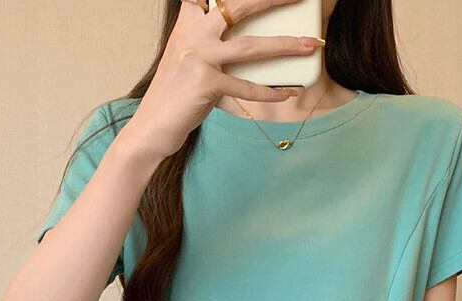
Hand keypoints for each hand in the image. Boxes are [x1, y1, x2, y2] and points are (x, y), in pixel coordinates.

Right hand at [122, 0, 322, 158]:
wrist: (152, 127)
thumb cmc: (177, 97)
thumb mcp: (190, 61)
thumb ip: (213, 46)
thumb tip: (255, 47)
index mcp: (188, 25)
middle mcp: (193, 35)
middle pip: (237, 6)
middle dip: (272, 0)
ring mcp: (199, 57)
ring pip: (251, 46)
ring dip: (285, 44)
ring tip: (309, 45)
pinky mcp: (205, 83)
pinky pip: (247, 87)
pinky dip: (270, 92)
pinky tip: (288, 92)